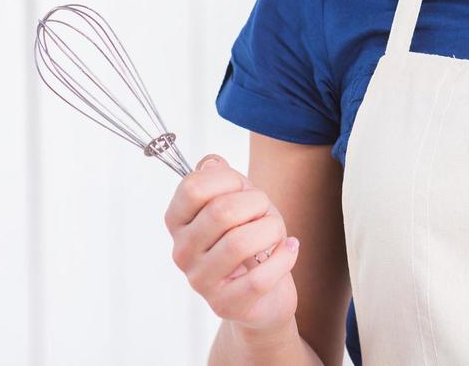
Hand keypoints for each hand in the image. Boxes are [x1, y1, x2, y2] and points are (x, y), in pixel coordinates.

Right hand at [164, 153, 301, 331]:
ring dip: (272, 229)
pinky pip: (259, 277)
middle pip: (221, 211)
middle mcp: (182, 252)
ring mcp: (201, 281)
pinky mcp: (226, 304)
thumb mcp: (238, 199)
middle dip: (257, 203)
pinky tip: (289, 249)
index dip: (228, 179)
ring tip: (277, 232)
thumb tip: (212, 163)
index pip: (193, 187)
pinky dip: (284, 257)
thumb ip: (222, 177)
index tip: (243, 188)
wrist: (263, 293)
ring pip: (240, 243)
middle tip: (265, 211)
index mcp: (178, 221)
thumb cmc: (250, 237)